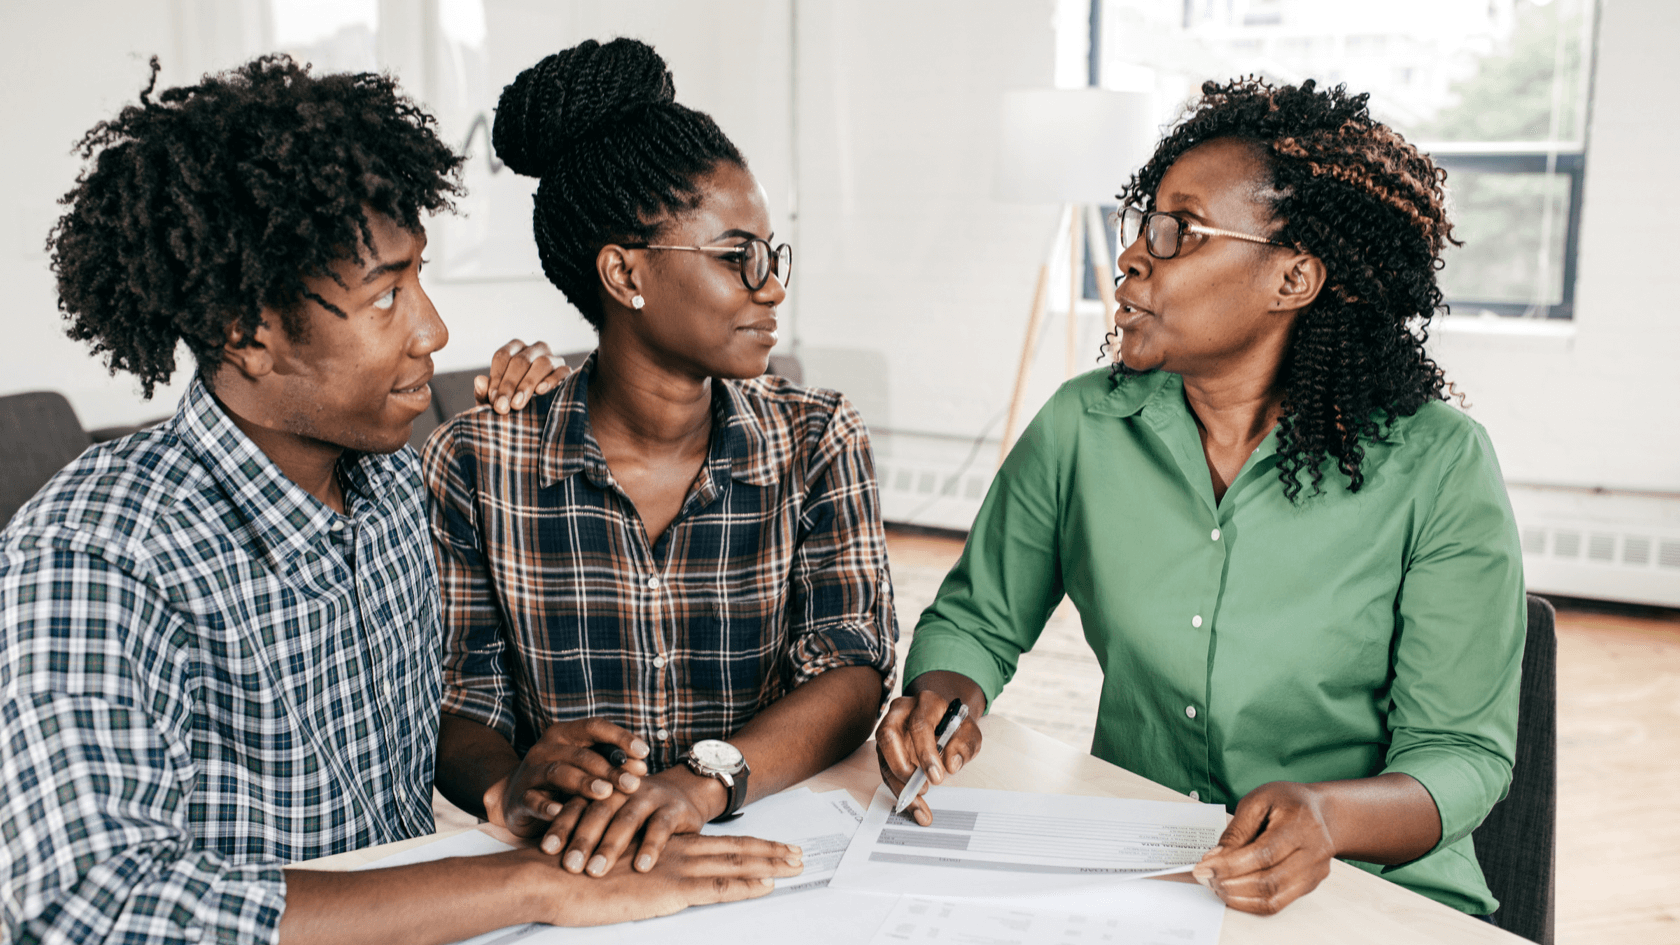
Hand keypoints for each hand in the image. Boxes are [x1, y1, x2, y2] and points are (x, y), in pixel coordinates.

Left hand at [474, 339, 570, 413]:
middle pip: (521, 360)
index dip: (496, 377)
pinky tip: (541, 392)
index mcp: (514, 350)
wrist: (537, 417)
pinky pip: (562, 371)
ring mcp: (553, 358)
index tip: (492, 399)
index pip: (503, 356)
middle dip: (509, 385)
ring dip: (528, 384)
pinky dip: (552, 381)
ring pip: (542, 363)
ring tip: (518, 404)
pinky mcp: (566, 371)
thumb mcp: (495, 401)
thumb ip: (485, 393)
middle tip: (502, 407)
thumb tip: (479, 380)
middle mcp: (534, 349)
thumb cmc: (512, 404)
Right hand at [483, 718, 648, 839]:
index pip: (595, 727)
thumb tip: (642, 768)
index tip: (644, 752)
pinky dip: (546, 807)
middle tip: (633, 783)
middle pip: (581, 754)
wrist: (515, 798)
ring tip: (605, 793)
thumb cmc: (563, 782)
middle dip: (609, 769)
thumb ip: (611, 766)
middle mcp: (546, 748)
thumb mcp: (586, 769)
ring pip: (558, 773)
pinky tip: (561, 813)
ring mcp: (530, 772)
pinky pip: (533, 800)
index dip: (620, 737)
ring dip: (583, 783)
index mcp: (565, 734)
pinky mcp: (519, 797)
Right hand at [527, 833, 804, 926]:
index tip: (776, 846)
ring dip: (769, 864)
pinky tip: (767, 885)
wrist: (550, 874)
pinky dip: (745, 885)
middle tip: (801, 853)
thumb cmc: (573, 871)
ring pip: (734, 863)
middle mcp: (676, 852)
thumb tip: (648, 874)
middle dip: (771, 851)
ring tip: (796, 865)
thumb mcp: (614, 865)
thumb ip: (638, 865)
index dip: (749, 844)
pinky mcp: (667, 889)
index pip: (717, 844)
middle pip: (735, 849)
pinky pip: (716, 887)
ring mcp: (675, 869)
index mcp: (665, 846)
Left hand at [548, 765, 722, 876]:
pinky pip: (661, 827)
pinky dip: (650, 847)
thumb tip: (549, 858)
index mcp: (603, 789)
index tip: (546, 849)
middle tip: (570, 866)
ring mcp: (650, 797)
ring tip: (596, 871)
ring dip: (610, 846)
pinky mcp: (674, 809)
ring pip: (627, 819)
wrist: (685, 792)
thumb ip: (589, 827)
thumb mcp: (613, 814)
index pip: (578, 805)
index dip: (562, 826)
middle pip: (599, 811)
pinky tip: (641, 867)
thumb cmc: (638, 813)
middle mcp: (623, 789)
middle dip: (583, 839)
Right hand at [874, 687, 982, 825]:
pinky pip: (885, 770)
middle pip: (888, 736)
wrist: (944, 720)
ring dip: (898, 784)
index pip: (919, 724)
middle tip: (923, 789)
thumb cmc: (956, 725)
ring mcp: (888, 728)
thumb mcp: (969, 732)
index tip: (937, 777)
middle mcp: (900, 711)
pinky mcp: (884, 747)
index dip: (926, 752)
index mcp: (925, 702)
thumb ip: (964, 745)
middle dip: (902, 767)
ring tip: (919, 806)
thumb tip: (951, 765)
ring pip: (883, 756)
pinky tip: (913, 805)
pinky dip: (898, 790)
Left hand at [1191, 781, 1335, 914]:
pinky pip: (1278, 903)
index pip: (1263, 854)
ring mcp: (1314, 873)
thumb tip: (1215, 858)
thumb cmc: (1289, 802)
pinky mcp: (1309, 886)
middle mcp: (1313, 852)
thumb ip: (1237, 830)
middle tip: (1204, 878)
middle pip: (1269, 881)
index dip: (1230, 865)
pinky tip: (1232, 892)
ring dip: (1237, 896)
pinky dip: (1250, 902)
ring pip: (1274, 898)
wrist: (1323, 813)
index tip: (1203, 867)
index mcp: (1300, 824)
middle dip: (1229, 883)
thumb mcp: (1258, 800)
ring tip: (1215, 885)